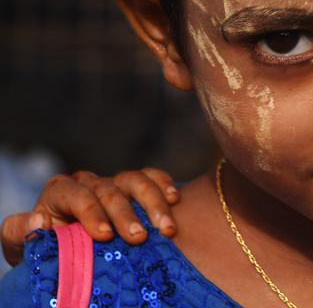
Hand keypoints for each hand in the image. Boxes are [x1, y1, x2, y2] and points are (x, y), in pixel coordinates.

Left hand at [1, 167, 178, 265]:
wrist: (70, 253)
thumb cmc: (48, 251)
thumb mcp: (25, 247)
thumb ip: (21, 234)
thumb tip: (40, 222)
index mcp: (60, 192)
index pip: (75, 194)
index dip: (90, 212)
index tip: (104, 235)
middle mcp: (89, 182)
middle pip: (109, 190)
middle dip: (126, 214)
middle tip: (139, 237)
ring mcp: (113, 183)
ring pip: (135, 180)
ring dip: (153, 202)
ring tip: (166, 228)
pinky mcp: (134, 187)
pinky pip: (152, 176)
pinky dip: (164, 184)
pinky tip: (175, 199)